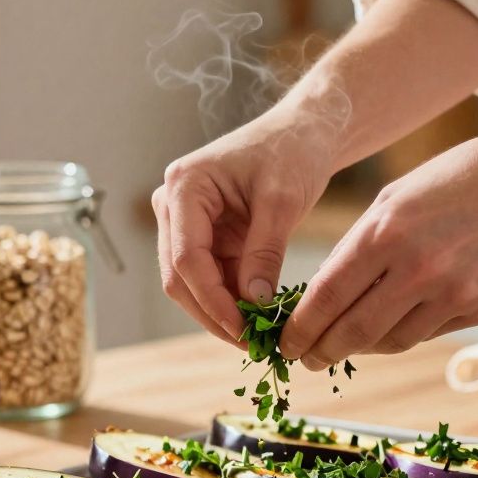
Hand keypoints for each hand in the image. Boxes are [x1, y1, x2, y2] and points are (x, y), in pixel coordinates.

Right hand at [153, 108, 335, 343]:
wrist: (304, 133)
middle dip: (213, 314)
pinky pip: (212, 280)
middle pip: (180, 277)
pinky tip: (258, 321)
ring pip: (192, 285)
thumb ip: (265, 251)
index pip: (187, 258)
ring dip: (222, 314)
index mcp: (184, 187)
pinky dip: (232, 303)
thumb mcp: (283, 201)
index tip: (244, 329)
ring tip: (258, 339)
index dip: (213, 300)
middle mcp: (174, 206)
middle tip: (251, 345)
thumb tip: (254, 303)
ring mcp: (186, 224)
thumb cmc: (292, 150)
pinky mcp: (206, 238)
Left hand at [279, 127, 477, 368]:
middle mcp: (418, 268)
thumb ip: (359, 244)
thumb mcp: (396, 196)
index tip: (284, 343)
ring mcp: (453, 293)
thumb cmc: (461, 176)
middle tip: (304, 358)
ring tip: (342, 344)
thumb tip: (324, 293)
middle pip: (354, 332)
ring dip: (361, 348)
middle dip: (321, 350)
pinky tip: (389, 327)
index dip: (299, 328)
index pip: (327, 296)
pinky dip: (401, 334)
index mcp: (387, 231)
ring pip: (390, 341)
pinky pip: (427, 333)